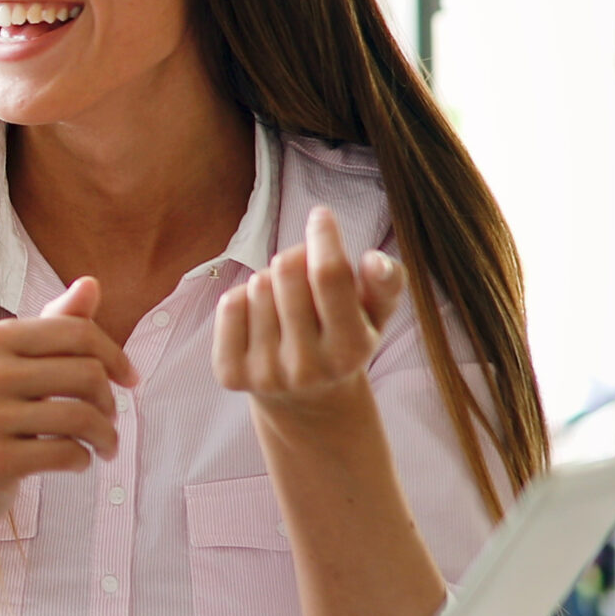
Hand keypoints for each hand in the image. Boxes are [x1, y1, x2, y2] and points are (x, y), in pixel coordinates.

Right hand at [0, 277, 138, 539]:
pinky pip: (68, 453)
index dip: (115, 355)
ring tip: (106, 445)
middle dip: (111, 400)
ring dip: (107, 436)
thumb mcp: (15, 364)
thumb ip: (55, 325)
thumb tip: (91, 283)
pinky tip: (78, 461)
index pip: (77, 331)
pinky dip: (84, 460)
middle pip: (86, 373)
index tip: (129, 379)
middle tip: (110, 420)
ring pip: (82, 417)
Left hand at [213, 205, 401, 418]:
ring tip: (286, 304)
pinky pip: (228, 304)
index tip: (321, 215)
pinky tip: (261, 318)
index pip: (329, 274)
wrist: (307, 400)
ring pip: (257, 284)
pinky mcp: (230, 374)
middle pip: (287, 271)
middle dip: (297, 257)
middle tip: (305, 270)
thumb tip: (373, 260)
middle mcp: (307, 367)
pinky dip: (243, 299)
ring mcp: (265, 373)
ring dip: (271, 281)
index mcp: (350, 350)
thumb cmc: (345, 338)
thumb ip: (386, 284)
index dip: (324, 236)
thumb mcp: (376, 314)